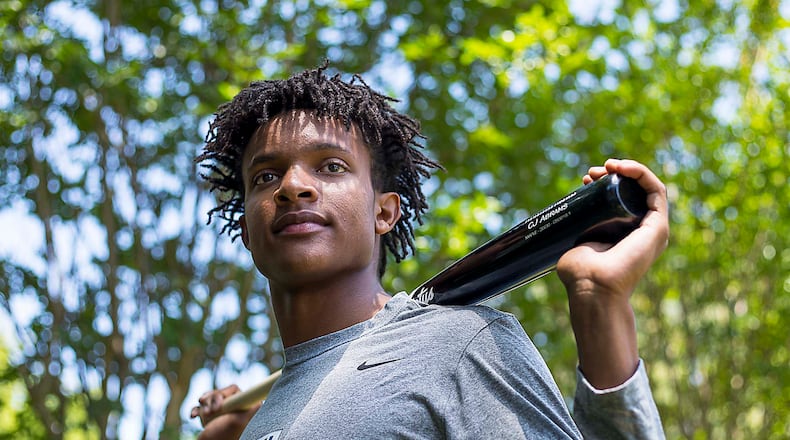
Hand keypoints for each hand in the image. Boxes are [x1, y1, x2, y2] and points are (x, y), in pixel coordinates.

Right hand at [190, 385, 258, 439]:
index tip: (218, 408)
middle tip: (211, 413)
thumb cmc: (223, 436)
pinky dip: (196, 410)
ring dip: (204, 405)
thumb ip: (251, 410)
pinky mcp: (209, 416)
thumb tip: (260, 402)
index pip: (233, 390)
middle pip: (219, 392)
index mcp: (241, 407)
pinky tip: (193, 416)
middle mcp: (232, 408)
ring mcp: (220, 412)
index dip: (223, 394)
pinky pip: (200, 406)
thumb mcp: (239, 422)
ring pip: (209, 397)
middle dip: (211, 400)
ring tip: (205, 416)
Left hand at [557, 159, 668, 387]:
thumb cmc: (580, 273)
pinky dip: (642, 173)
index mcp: (624, 234)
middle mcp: (641, 231)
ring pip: (645, 187)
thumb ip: (574, 235)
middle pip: (633, 191)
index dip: (604, 184)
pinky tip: (623, 167)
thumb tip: (559, 223)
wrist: (592, 286)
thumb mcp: (577, 244)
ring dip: (628, 169)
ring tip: (606, 166)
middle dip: (613, 175)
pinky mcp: (659, 226)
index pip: (621, 199)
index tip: (585, 179)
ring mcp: (652, 229)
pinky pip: (657, 190)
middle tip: (590, 173)